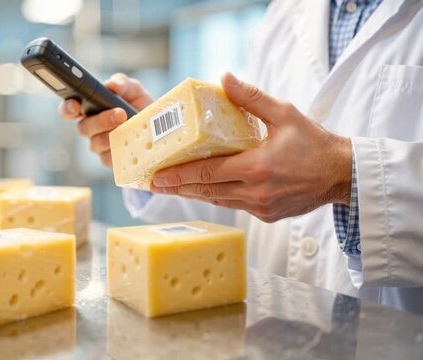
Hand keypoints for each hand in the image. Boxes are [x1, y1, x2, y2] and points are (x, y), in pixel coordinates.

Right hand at [58, 73, 152, 166]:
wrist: (157, 127)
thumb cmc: (138, 105)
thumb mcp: (134, 90)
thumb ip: (123, 83)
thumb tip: (113, 85)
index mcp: (89, 107)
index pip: (70, 109)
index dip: (68, 108)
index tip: (75, 106)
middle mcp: (90, 127)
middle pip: (84, 128)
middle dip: (101, 121)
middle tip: (120, 114)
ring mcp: (98, 144)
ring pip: (96, 144)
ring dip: (112, 136)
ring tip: (130, 128)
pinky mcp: (109, 159)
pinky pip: (109, 158)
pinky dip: (121, 149)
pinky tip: (131, 142)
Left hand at [151, 73, 351, 222]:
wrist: (342, 174)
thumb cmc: (315, 143)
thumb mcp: (285, 114)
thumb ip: (251, 98)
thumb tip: (225, 78)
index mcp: (256, 167)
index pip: (206, 173)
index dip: (178, 176)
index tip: (157, 176)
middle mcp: (255, 192)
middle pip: (206, 191)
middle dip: (177, 187)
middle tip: (153, 184)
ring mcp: (260, 207)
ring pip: (218, 201)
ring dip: (194, 194)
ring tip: (171, 187)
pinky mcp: (267, 215)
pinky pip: (234, 206)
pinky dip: (217, 197)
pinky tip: (204, 190)